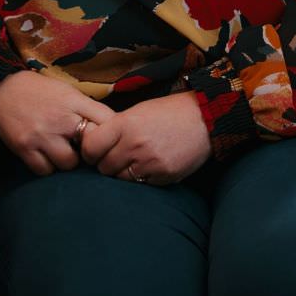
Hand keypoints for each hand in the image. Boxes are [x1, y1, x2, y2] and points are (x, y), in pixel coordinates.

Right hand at [0, 71, 112, 175]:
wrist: (2, 90)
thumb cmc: (40, 92)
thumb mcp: (67, 92)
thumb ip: (87, 108)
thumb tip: (111, 128)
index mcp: (74, 101)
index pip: (107, 120)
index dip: (111, 132)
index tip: (108, 138)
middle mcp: (60, 118)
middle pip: (92, 146)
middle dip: (91, 150)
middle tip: (85, 149)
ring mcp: (42, 134)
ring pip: (69, 163)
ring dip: (68, 161)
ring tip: (63, 151)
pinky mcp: (24, 148)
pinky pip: (45, 170)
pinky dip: (48, 167)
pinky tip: (46, 156)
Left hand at [79, 93, 211, 186]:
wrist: (205, 118)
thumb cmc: (168, 112)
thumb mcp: (138, 111)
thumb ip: (115, 128)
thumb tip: (91, 144)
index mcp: (125, 124)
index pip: (90, 147)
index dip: (89, 151)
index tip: (94, 150)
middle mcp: (135, 144)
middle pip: (104, 167)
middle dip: (106, 163)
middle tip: (116, 155)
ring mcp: (150, 163)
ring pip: (120, 178)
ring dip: (123, 172)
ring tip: (134, 160)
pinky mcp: (163, 176)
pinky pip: (141, 184)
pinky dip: (141, 178)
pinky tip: (150, 165)